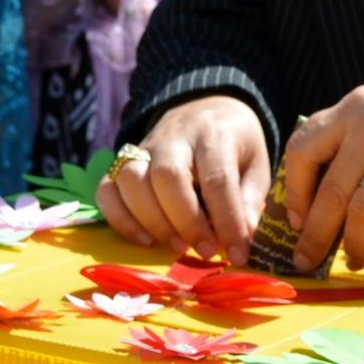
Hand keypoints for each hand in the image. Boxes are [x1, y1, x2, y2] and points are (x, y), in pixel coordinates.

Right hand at [96, 95, 270, 264]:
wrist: (207, 109)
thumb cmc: (235, 145)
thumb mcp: (257, 165)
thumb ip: (250, 200)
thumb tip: (243, 238)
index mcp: (215, 134)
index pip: (217, 178)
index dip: (227, 221)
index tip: (237, 253)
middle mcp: (175, 136)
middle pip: (167, 176)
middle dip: (186, 222)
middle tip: (205, 251)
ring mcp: (143, 147)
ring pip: (132, 180)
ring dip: (153, 222)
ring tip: (177, 247)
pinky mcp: (123, 161)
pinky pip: (107, 189)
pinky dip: (120, 219)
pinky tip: (145, 240)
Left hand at [282, 54, 363, 270]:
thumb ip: (353, 135)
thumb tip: (319, 197)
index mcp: (353, 106)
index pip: (302, 150)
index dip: (294, 192)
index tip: (297, 220)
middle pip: (329, 191)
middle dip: (314, 235)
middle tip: (306, 260)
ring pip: (362, 213)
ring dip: (354, 246)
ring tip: (354, 260)